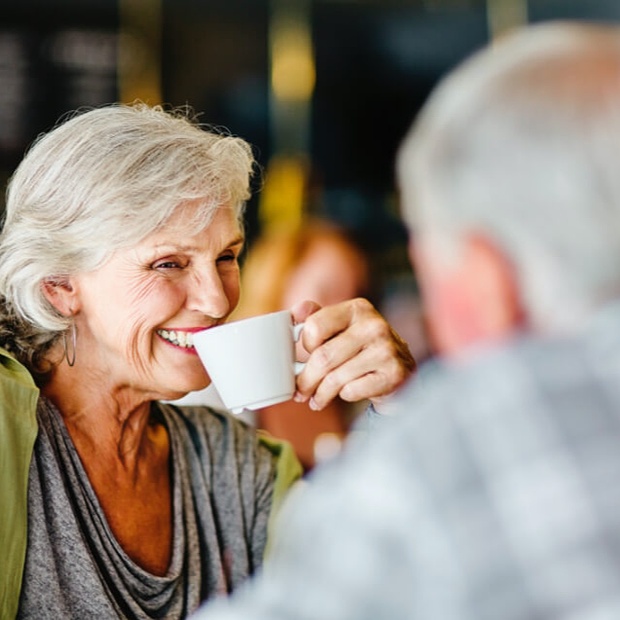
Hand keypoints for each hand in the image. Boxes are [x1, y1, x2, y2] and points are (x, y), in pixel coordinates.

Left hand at [291, 298, 415, 410]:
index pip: (315, 326)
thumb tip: (295, 312)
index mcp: (357, 308)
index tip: (305, 355)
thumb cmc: (361, 347)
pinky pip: (352, 391)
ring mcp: (386, 350)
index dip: (305, 344)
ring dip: (321, 394)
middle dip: (306, 379)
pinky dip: (344, 396)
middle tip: (299, 391)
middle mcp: (374, 326)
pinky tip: (345, 394)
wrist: (399, 369)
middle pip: (323, 357)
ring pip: (336, 378)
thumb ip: (316, 317)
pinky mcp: (393, 374)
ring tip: (317, 399)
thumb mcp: (341, 326)